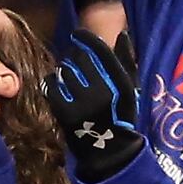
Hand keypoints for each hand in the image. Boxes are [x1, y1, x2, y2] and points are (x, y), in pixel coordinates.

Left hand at [47, 29, 144, 183]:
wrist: (108, 150)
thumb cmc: (121, 115)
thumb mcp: (130, 88)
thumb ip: (127, 60)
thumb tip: (122, 33)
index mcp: (120, 83)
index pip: (99, 50)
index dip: (86, 38)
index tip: (78, 34)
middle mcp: (101, 90)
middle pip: (78, 58)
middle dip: (75, 56)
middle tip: (75, 62)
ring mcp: (81, 102)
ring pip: (64, 70)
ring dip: (64, 70)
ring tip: (70, 79)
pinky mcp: (64, 112)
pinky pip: (51, 85)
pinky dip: (52, 83)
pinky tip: (59, 87)